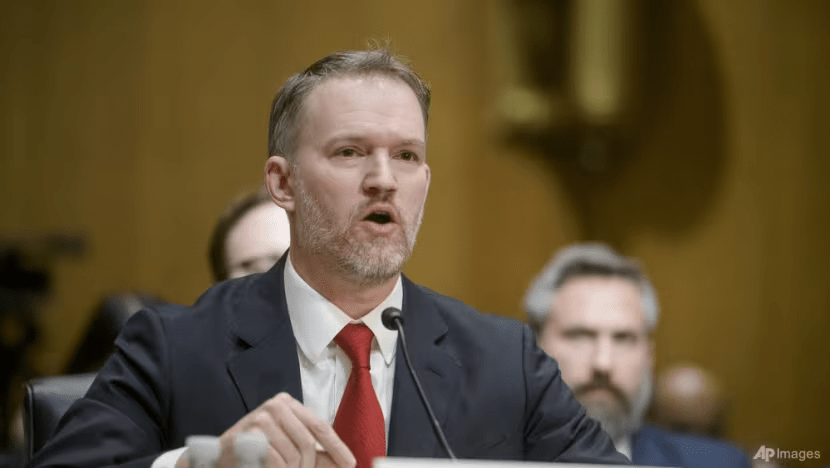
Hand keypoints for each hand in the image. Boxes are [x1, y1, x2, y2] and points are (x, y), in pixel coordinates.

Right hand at [214, 392, 354, 467]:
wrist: (217, 459)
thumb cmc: (256, 453)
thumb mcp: (289, 448)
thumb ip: (316, 455)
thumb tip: (344, 463)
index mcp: (288, 404)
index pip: (320, 426)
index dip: (337, 448)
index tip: (350, 464)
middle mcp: (275, 405)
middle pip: (309, 444)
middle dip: (307, 467)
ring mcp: (261, 418)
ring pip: (294, 455)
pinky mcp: (249, 434)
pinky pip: (277, 461)